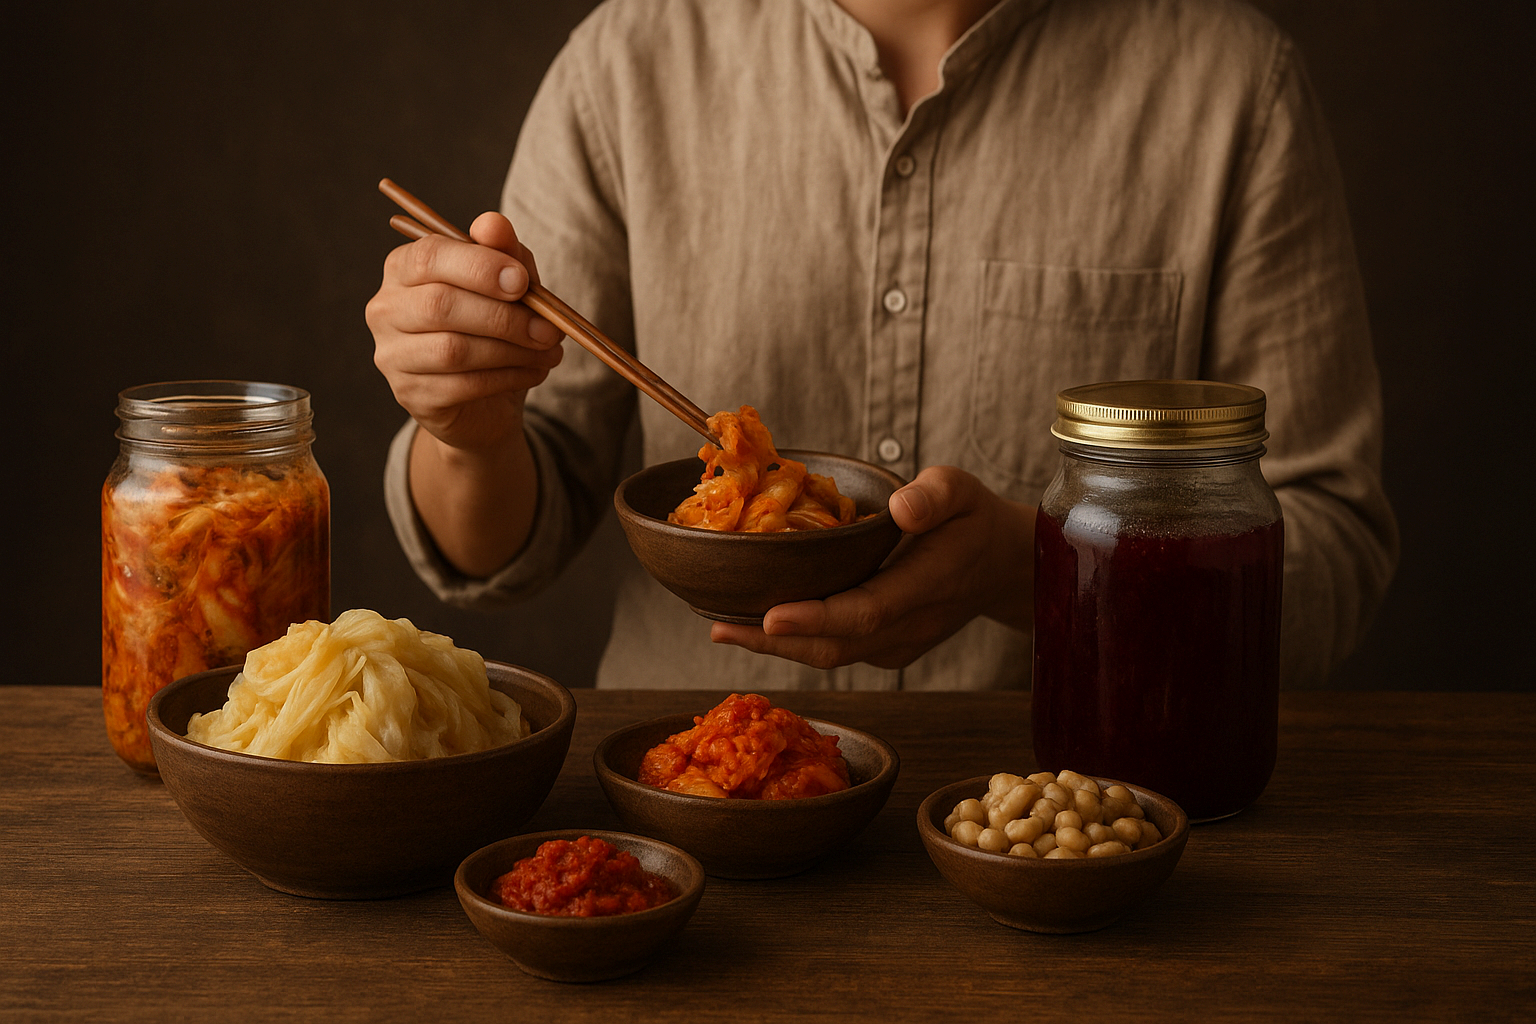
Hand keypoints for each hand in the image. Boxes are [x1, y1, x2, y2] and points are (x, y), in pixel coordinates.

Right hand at [365, 211, 565, 451]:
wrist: (484, 397)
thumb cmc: (492, 327)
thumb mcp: (507, 283)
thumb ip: (503, 251)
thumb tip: (493, 223)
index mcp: (403, 267)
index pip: (430, 256)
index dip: (479, 267)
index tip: (523, 282)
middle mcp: (386, 309)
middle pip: (440, 305)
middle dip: (505, 317)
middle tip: (549, 328)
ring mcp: (392, 355)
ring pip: (453, 350)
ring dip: (512, 351)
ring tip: (548, 351)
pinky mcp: (409, 394)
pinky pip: (462, 386)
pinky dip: (507, 378)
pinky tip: (534, 371)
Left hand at [709, 467, 1035, 669]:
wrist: (1003, 566)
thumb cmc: (974, 519)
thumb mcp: (964, 489)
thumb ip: (935, 495)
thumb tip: (900, 509)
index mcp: (928, 585)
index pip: (868, 610)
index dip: (817, 617)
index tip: (770, 615)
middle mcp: (911, 625)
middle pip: (837, 645)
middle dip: (776, 642)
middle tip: (719, 628)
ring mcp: (899, 643)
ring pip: (832, 655)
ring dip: (778, 648)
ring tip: (723, 630)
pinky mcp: (888, 647)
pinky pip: (838, 651)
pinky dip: (797, 643)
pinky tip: (758, 627)